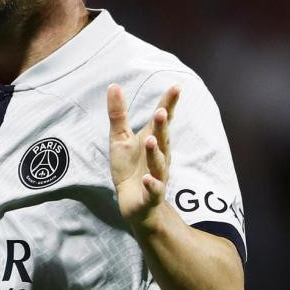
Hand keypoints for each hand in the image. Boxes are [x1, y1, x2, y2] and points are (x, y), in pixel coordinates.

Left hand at [108, 83, 179, 229]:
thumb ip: (119, 114)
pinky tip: (147, 180)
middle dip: (162, 127)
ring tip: (150, 141)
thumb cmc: (129, 168)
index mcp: (153, 141)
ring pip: (158, 164)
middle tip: (161, 112)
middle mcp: (159, 157)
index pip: (162, 120)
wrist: (135, 204)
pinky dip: (151, 185)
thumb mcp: (119, 139)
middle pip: (162, 140)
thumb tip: (114, 85)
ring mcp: (156, 176)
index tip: (176, 86)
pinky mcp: (150, 196)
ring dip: (155, 153)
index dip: (169, 104)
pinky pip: (153, 190)